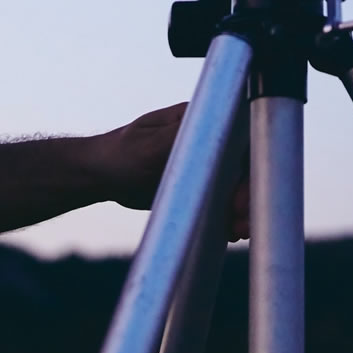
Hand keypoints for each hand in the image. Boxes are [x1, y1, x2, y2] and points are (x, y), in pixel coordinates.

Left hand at [95, 104, 250, 238]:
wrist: (101, 175)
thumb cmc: (121, 153)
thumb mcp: (150, 146)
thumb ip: (183, 138)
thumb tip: (218, 124)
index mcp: (201, 120)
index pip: (240, 138)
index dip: (251, 164)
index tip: (240, 195)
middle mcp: (209, 139)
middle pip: (243, 164)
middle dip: (248, 194)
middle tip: (242, 223)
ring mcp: (206, 162)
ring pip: (237, 184)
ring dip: (243, 209)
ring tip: (237, 231)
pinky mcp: (200, 184)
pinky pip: (223, 200)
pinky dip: (230, 216)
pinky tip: (230, 231)